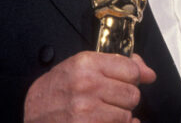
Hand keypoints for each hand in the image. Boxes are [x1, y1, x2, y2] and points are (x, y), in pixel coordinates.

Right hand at [24, 51, 156, 122]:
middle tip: (106, 101)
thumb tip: (149, 74)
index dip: (130, 78)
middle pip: (133, 94)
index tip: (122, 82)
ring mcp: (86, 110)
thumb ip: (116, 65)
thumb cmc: (56, 93)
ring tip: (99, 114)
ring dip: (117, 117)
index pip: (132, 69)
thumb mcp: (80, 68)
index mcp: (85, 64)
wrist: (31, 117)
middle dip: (124, 100)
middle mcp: (86, 85)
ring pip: (127, 115)